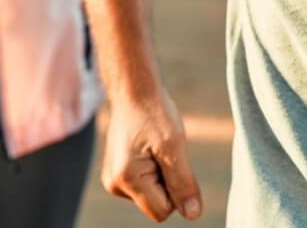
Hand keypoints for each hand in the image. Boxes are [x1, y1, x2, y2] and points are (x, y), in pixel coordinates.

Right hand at [101, 89, 201, 221]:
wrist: (134, 91)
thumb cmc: (154, 113)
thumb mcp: (175, 146)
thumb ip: (183, 183)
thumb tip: (193, 214)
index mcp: (126, 179)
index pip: (162, 211)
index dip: (176, 191)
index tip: (172, 160)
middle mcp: (114, 184)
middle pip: (156, 205)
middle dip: (168, 182)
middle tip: (163, 150)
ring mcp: (113, 180)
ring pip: (151, 195)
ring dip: (161, 175)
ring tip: (154, 146)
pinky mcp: (117, 173)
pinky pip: (144, 185)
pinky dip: (153, 170)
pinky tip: (148, 148)